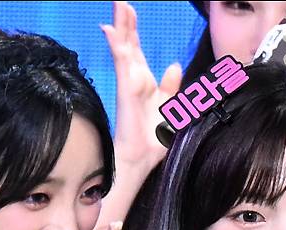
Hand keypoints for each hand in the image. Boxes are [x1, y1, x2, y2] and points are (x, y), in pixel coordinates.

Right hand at [102, 1, 181, 169]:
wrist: (143, 159)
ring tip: (119, 4)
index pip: (136, 50)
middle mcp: (134, 78)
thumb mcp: (170, 107)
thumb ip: (171, 86)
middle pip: (128, 43)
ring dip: (120, 26)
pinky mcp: (126, 90)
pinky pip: (121, 64)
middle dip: (125, 21)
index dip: (132, 30)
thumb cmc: (154, 139)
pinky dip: (117, 47)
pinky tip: (110, 30)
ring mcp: (129, 83)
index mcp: (145, 82)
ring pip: (123, 48)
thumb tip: (175, 65)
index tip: (130, 10)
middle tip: (121, 0)